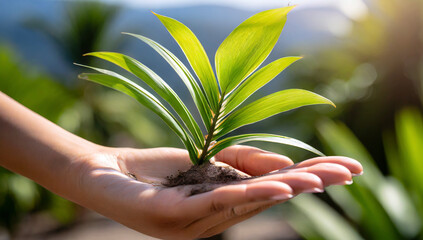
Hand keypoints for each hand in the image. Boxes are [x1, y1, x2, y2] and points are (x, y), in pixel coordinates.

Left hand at [72, 145, 362, 239]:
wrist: (104, 172)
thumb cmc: (156, 170)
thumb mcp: (207, 159)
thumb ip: (244, 162)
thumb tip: (286, 165)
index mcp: (223, 205)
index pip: (273, 190)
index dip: (309, 178)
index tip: (345, 168)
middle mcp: (214, 220)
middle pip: (268, 199)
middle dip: (309, 184)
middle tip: (349, 172)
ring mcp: (193, 222)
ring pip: (246, 204)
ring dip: (285, 189)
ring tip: (319, 179)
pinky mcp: (170, 216)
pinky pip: (212, 204)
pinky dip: (244, 195)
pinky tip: (273, 189)